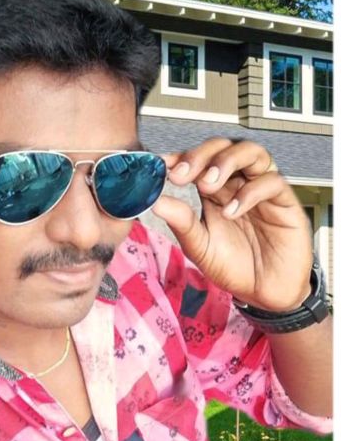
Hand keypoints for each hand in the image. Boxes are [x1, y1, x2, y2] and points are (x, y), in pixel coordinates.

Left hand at [151, 138, 312, 310]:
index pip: (199, 161)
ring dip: (226, 162)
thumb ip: (181, 223)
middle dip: (200, 156)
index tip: (162, 165)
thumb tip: (156, 202)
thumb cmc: (234, 267)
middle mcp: (238, 184)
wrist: (264, 292)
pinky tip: (231, 212)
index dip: (181, 158)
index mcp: (214, 191)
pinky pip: (271, 182)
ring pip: (251, 152)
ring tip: (208, 184)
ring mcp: (261, 189)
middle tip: (182, 175)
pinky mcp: (284, 201)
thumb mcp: (199, 247)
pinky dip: (249, 193)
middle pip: (222, 148)